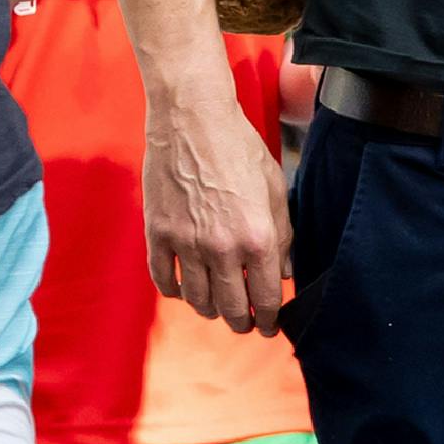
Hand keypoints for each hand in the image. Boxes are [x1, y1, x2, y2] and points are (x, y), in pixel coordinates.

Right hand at [144, 92, 289, 332]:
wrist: (192, 119)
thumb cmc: (238, 147)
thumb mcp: (275, 188)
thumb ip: (284, 235)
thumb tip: (286, 272)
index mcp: (258, 237)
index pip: (266, 298)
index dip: (270, 319)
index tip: (269, 325)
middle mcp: (222, 248)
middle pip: (231, 308)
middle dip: (241, 321)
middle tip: (244, 323)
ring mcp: (186, 243)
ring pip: (197, 300)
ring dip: (209, 308)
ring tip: (217, 305)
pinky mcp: (158, 234)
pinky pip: (164, 281)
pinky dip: (175, 291)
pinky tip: (185, 288)